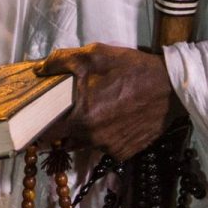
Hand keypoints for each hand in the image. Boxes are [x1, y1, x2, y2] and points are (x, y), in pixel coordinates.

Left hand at [39, 44, 179, 161]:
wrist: (171, 88)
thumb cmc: (132, 69)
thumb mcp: (94, 54)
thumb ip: (61, 61)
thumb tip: (39, 70)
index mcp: (80, 116)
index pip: (46, 133)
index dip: (38, 127)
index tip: (35, 121)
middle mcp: (92, 138)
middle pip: (64, 140)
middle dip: (62, 128)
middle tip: (67, 112)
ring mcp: (109, 148)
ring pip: (85, 144)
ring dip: (84, 132)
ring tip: (95, 112)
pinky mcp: (125, 153)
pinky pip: (105, 148)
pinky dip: (104, 137)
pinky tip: (114, 119)